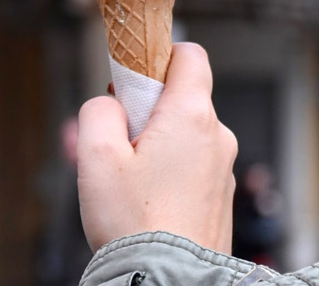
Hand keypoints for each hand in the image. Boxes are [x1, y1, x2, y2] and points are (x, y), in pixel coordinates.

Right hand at [76, 43, 238, 253]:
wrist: (168, 281)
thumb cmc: (134, 225)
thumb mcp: (95, 157)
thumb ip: (98, 111)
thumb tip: (109, 102)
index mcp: (191, 116)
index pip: (190, 55)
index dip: (158, 57)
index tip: (131, 78)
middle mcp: (217, 136)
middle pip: (182, 96)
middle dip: (147, 109)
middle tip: (118, 142)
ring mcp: (223, 167)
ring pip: (186, 133)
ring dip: (158, 143)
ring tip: (130, 179)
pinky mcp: (220, 194)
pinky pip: (193, 164)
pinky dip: (171, 169)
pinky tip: (147, 198)